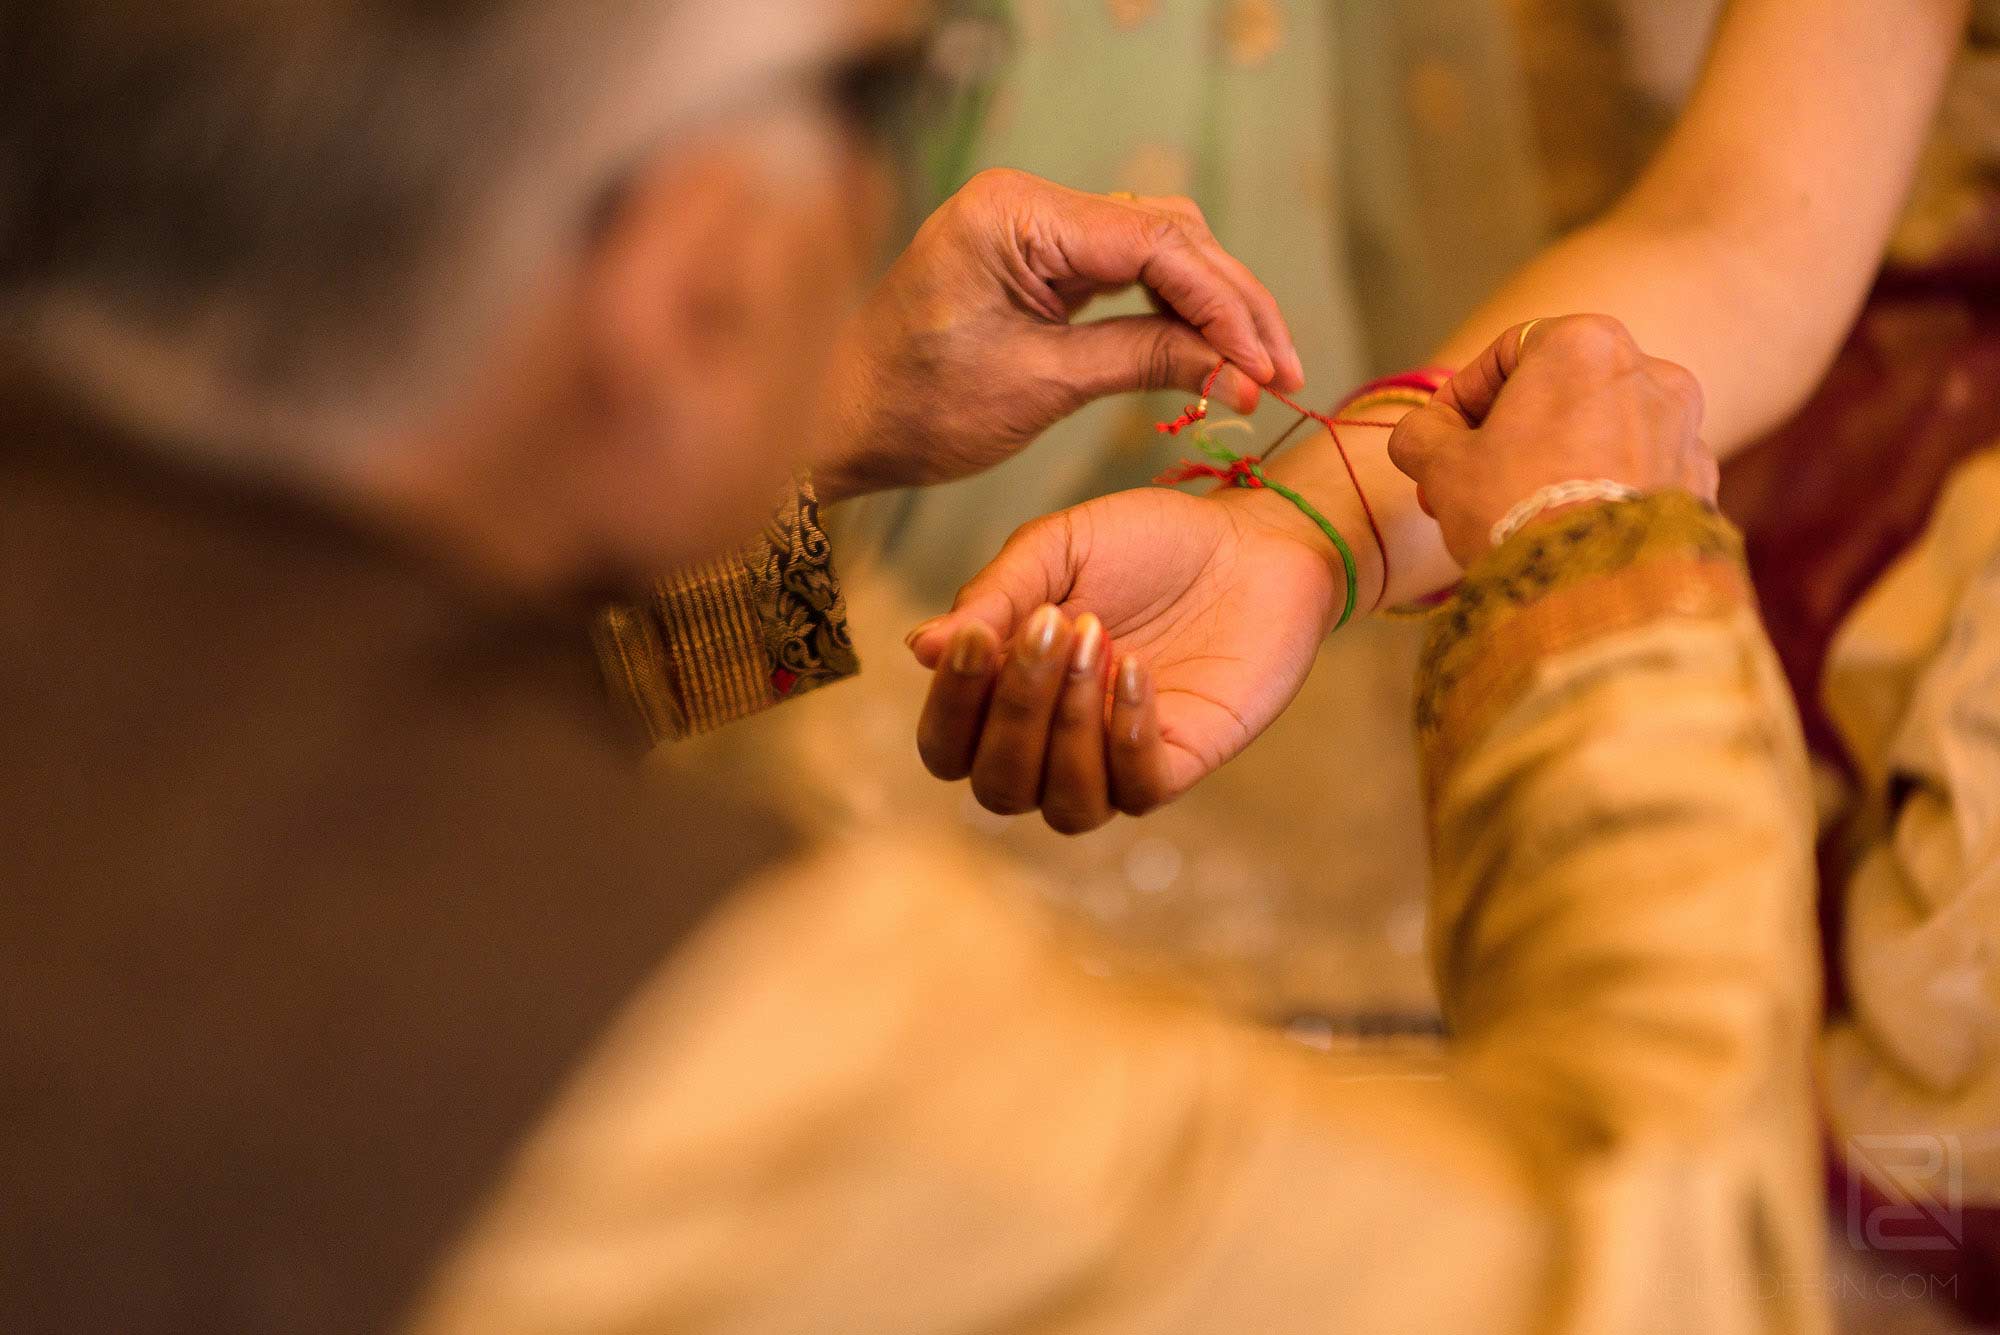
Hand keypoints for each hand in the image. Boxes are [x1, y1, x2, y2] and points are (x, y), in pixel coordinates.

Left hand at [811, 168, 1305, 502]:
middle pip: (1167, 234)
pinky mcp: (1037, 257)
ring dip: (1211, 307)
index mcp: (1016, 213)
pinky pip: (1124, 270)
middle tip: (1284, 369)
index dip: (1224, 303)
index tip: (1268, 363)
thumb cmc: (918, 408)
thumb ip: (1146, 360)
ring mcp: (1033, 225)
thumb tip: (1242, 370)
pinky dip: (1171, 311)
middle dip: (1231, 303)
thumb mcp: (1043, 386)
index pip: (1155, 240)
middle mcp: (1028, 201)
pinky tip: (1211, 353)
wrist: (841, 425)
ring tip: (1259, 368)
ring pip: (1156, 248)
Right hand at [907, 485, 1339, 833]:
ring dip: (1070, 726)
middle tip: (1053, 625)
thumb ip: (993, 597)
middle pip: (997, 789)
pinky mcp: (1180, 765)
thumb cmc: (1148, 544)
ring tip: (1100, 638)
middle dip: (1014, 712)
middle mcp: (1054, 746)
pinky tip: (1138, 668)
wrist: (1252, 541)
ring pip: (1064, 807)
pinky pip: (1136, 791)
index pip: (947, 747)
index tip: (974, 638)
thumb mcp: (1058, 549)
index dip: (950, 707)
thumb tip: (917, 646)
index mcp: (1007, 699)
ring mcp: (1116, 762)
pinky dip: (1126, 733)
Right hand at [1388, 315, 1718, 566]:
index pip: (1508, 350)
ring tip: (1518, 512)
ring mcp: (1685, 430)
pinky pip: (1638, 475)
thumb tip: (1421, 435)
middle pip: (1562, 391)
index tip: (1439, 438)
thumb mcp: (1439, 465)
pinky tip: (1569, 532)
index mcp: (1584, 344)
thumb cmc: (1514, 508)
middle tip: (1470, 481)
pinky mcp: (1702, 484)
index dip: (1463, 396)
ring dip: (1559, 460)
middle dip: (1512, 433)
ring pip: (1603, 432)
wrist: (1596, 593)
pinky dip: (1603, 492)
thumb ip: (1421, 434)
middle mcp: (1649, 371)